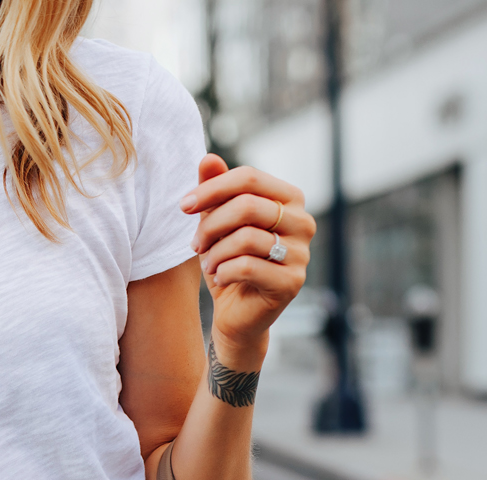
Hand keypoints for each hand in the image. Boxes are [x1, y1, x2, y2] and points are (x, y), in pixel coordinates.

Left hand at [181, 154, 312, 364]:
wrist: (237, 314)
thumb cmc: (229, 262)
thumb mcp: (217, 223)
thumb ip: (215, 190)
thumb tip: (208, 158)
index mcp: (289, 199)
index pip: (250, 177)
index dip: (212, 188)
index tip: (183, 206)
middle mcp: (303, 222)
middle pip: (247, 205)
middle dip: (210, 225)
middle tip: (195, 244)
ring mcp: (302, 253)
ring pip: (246, 237)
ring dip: (215, 252)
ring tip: (207, 263)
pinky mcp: (292, 282)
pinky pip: (248, 266)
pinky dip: (224, 271)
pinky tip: (219, 278)